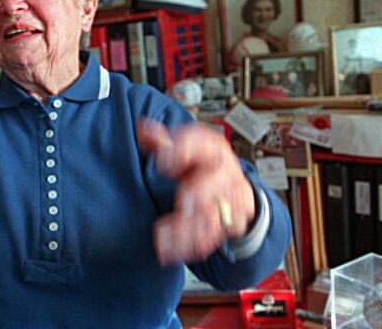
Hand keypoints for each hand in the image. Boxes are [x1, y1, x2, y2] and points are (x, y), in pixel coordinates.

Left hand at [136, 119, 255, 265]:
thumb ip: (163, 141)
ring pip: (210, 217)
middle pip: (212, 183)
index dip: (183, 151)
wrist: (239, 191)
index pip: (201, 145)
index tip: (164, 161)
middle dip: (198, 192)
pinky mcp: (224, 227)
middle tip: (183, 201)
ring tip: (162, 239)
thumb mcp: (190, 149)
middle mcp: (222, 176)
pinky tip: (169, 252)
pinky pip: (209, 239)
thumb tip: (142, 129)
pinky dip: (189, 247)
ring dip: (187, 230)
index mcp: (212, 151)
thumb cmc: (207, 166)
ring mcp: (226, 202)